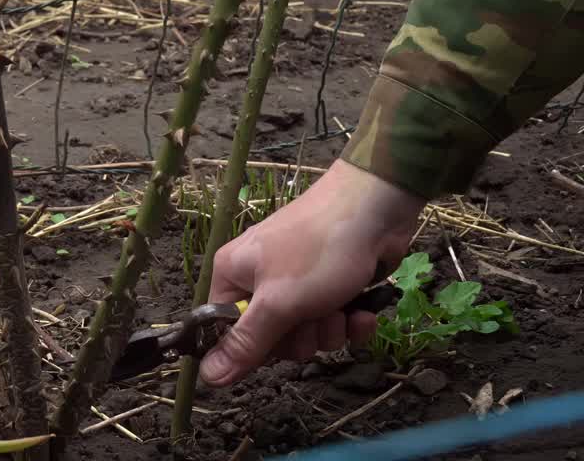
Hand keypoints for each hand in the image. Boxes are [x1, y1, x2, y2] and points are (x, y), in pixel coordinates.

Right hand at [198, 159, 425, 386]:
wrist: (377, 206)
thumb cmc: (318, 251)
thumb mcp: (278, 303)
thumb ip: (245, 343)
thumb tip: (207, 377)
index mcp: (233, 275)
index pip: (226, 331)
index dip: (252, 347)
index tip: (275, 345)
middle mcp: (260, 279)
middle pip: (271, 338)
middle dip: (301, 337)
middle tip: (314, 320)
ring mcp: (297, 282)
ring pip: (306, 333)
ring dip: (329, 330)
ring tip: (341, 308)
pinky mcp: (331, 285)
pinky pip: (333, 322)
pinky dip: (350, 322)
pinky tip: (363, 312)